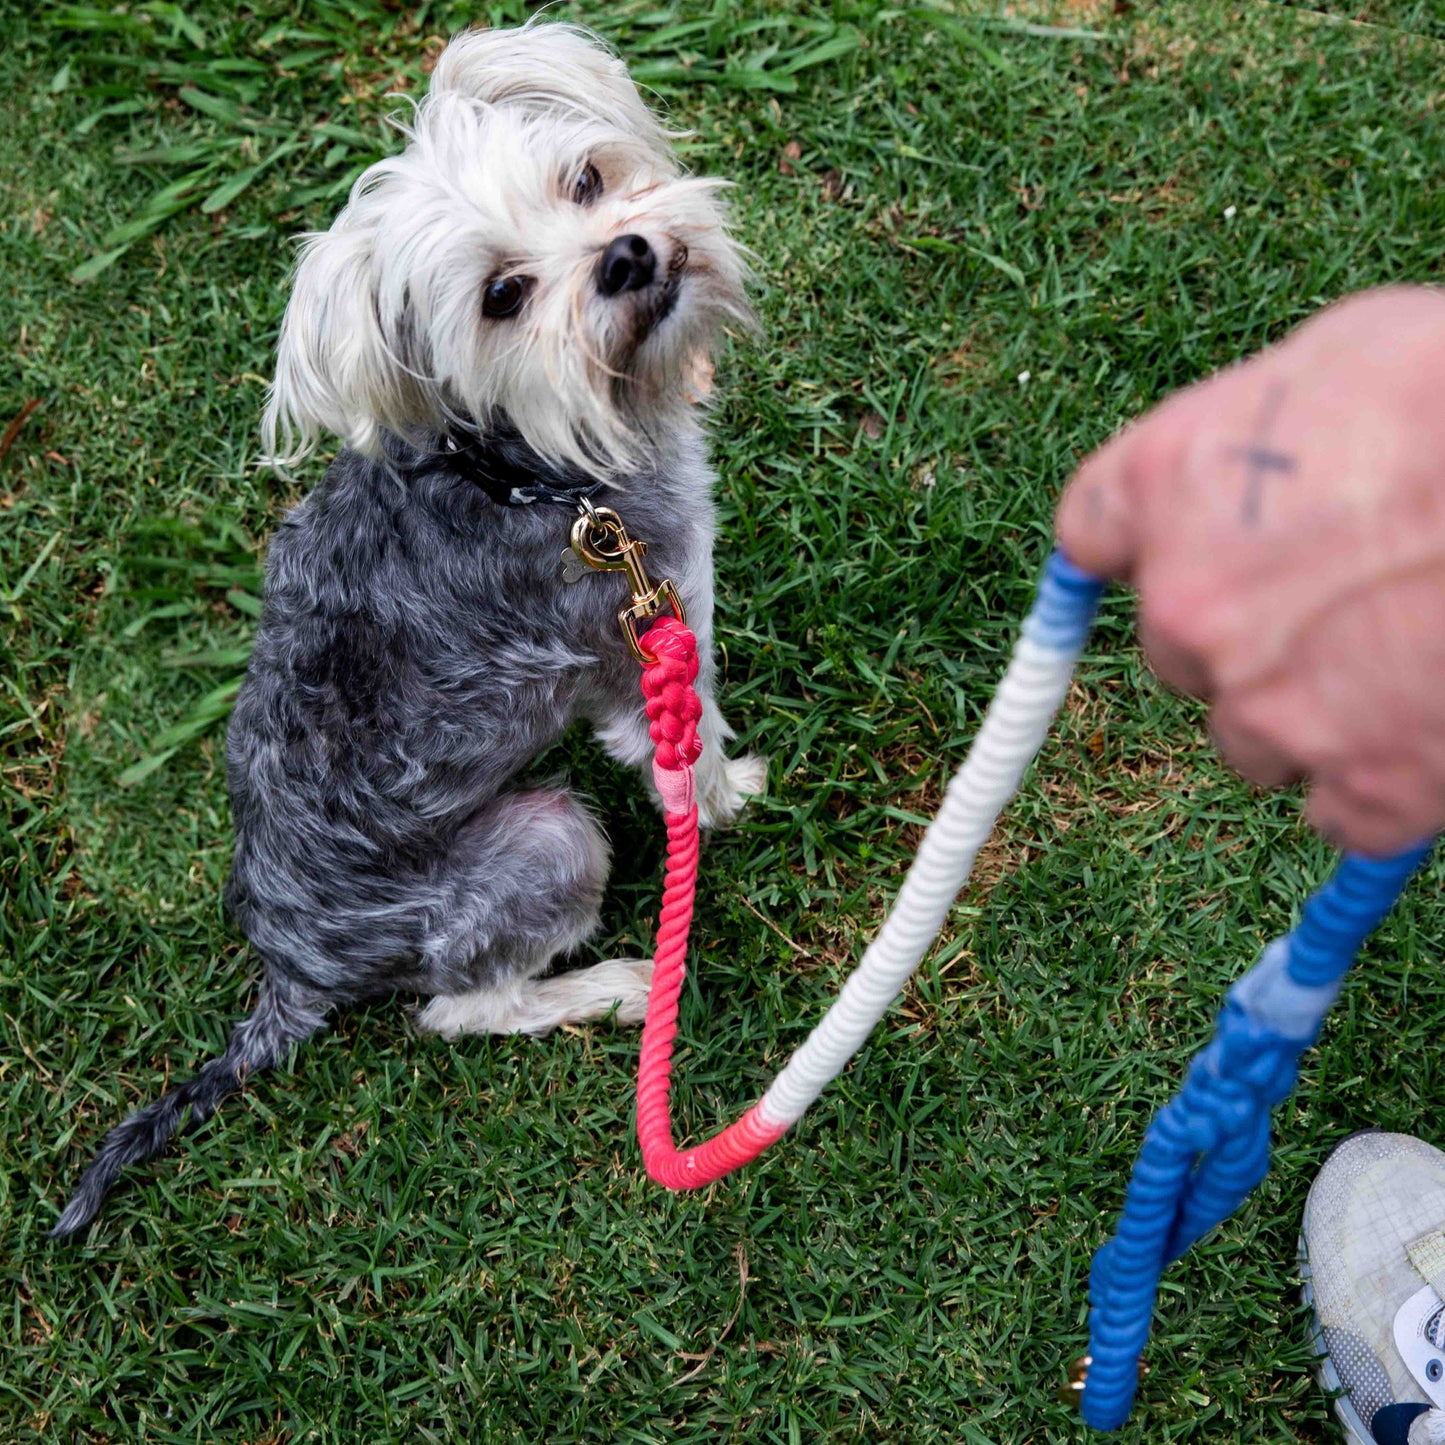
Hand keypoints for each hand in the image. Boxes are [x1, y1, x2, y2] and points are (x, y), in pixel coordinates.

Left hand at [1056, 286, 1444, 853]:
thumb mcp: (1343, 356)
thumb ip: (1264, 431)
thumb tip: (1259, 469)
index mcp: (1167, 483)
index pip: (1095, 532)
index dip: (1143, 544)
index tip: (1171, 552)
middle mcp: (1187, 605)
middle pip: (1177, 651)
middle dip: (1240, 636)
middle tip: (1341, 600)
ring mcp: (1269, 707)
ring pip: (1251, 740)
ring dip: (1306, 714)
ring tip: (1405, 658)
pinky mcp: (1365, 787)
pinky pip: (1342, 813)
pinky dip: (1377, 786)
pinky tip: (1429, 730)